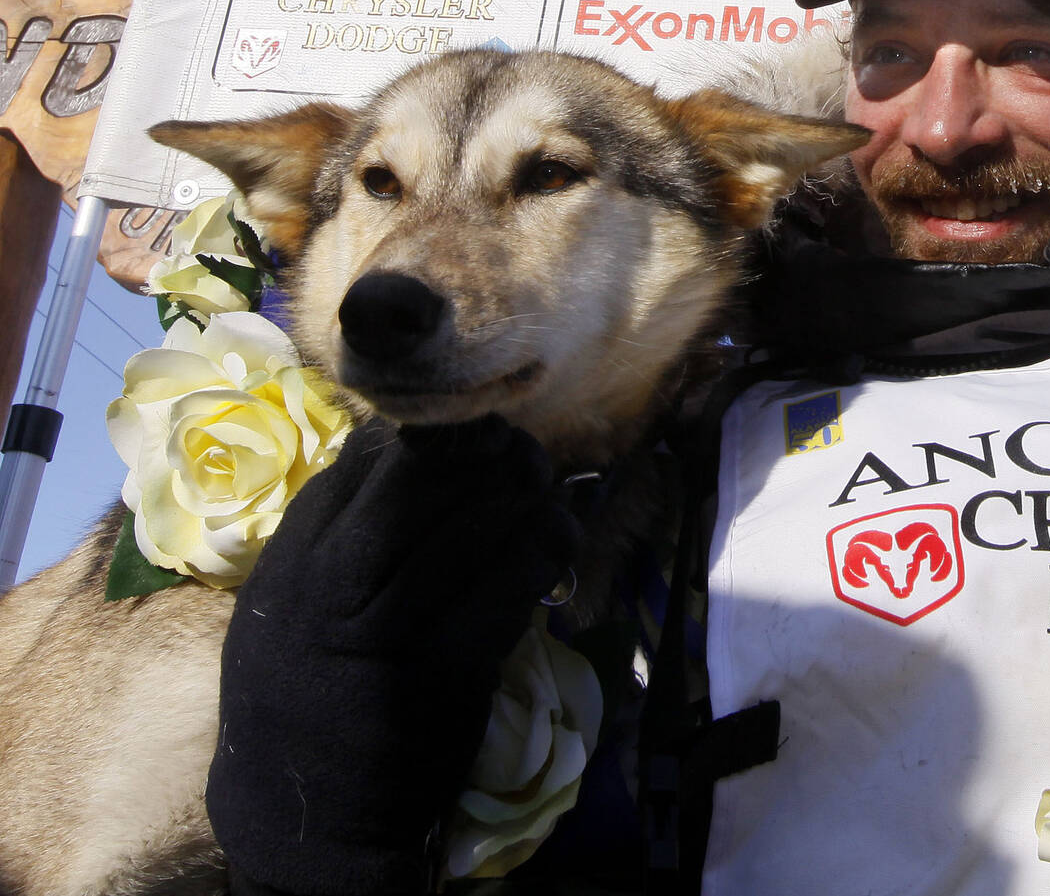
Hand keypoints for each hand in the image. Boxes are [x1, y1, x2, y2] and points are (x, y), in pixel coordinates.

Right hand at [207, 416, 577, 895]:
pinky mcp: (447, 670)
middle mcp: (332, 586)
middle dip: (488, 453)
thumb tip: (405, 446)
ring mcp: (390, 629)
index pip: (367, 458)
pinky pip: (513, 583)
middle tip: (522, 453)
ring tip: (548, 491)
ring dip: (529, 494)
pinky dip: (547, 548)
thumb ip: (334, 530)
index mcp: (293, 560)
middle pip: (426, 478)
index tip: (471, 439)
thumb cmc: (304, 692)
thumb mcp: (288, 603)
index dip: (433, 438)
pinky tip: (559, 539)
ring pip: (478, 522)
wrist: (307, 813)